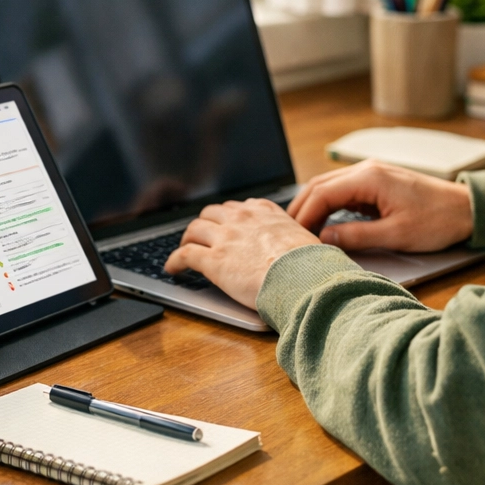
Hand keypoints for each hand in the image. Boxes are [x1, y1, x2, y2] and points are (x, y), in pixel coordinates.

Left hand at [164, 199, 319, 309]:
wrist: (302, 278)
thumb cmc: (311, 264)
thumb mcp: (308, 239)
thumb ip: (296, 237)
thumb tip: (308, 250)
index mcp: (265, 212)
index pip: (241, 206)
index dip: (231, 216)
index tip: (229, 224)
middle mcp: (242, 219)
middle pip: (213, 212)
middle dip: (206, 223)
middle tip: (204, 235)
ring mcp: (225, 238)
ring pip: (195, 228)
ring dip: (188, 237)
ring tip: (186, 248)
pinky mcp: (213, 260)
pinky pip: (185, 254)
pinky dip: (174, 260)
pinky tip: (172, 268)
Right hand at [287, 160, 473, 252]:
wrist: (466, 209)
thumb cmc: (437, 221)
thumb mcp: (396, 234)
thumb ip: (357, 236)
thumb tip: (324, 238)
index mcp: (369, 178)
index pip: (322, 193)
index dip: (304, 215)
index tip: (293, 236)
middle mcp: (366, 170)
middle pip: (319, 185)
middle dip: (302, 209)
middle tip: (287, 234)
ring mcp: (371, 174)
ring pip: (329, 186)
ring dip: (313, 206)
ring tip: (301, 231)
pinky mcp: (376, 183)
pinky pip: (343, 191)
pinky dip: (328, 205)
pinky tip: (323, 223)